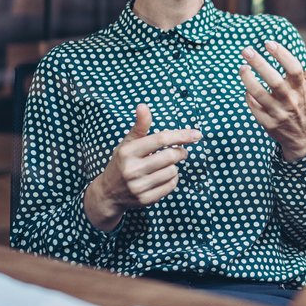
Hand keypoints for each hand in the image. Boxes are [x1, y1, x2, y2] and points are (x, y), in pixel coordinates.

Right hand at [84, 104, 199, 231]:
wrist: (109, 193)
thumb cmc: (122, 162)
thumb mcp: (127, 143)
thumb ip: (140, 126)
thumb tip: (143, 105)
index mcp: (128, 152)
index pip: (160, 139)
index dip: (181, 135)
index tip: (196, 134)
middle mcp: (132, 169)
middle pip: (170, 156)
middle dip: (180, 152)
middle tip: (180, 151)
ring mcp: (138, 187)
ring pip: (173, 171)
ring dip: (174, 166)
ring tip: (166, 165)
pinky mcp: (145, 200)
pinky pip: (171, 186)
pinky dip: (172, 179)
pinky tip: (163, 176)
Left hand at [240, 40, 305, 161]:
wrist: (303, 137)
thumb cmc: (305, 104)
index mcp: (301, 88)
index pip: (294, 69)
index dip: (282, 55)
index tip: (269, 43)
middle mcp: (291, 101)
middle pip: (274, 81)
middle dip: (259, 64)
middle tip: (246, 50)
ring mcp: (279, 113)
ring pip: (260, 95)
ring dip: (249, 80)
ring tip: (242, 67)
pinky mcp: (268, 124)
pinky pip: (254, 109)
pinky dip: (249, 97)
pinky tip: (246, 87)